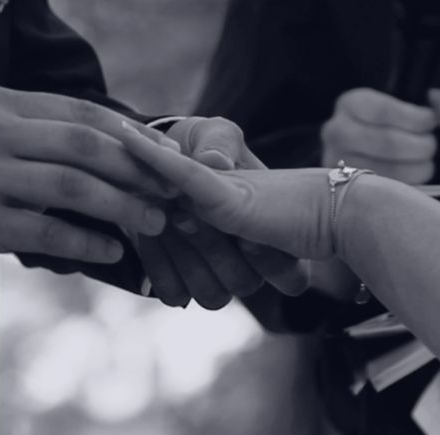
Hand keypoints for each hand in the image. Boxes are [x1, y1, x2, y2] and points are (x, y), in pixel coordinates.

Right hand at [0, 86, 169, 290]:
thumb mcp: (12, 150)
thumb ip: (61, 144)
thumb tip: (143, 151)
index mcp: (1, 105)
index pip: (82, 113)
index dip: (133, 136)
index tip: (170, 158)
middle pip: (82, 145)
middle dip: (135, 170)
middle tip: (170, 193)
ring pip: (69, 186)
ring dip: (121, 206)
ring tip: (154, 222)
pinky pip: (45, 231)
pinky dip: (87, 242)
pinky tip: (114, 250)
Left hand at [132, 117, 307, 308]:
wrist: (160, 161)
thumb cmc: (203, 148)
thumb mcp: (217, 134)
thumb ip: (220, 144)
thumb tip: (215, 164)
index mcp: (277, 239)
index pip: (292, 277)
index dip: (271, 258)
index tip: (238, 223)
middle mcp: (250, 269)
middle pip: (245, 283)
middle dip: (213, 245)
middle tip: (183, 211)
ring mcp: (215, 281)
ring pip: (212, 295)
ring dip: (188, 253)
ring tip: (168, 215)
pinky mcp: (179, 286)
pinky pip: (174, 293)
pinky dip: (160, 263)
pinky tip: (148, 231)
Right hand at [321, 88, 439, 183]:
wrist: (360, 152)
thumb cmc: (390, 127)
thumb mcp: (410, 108)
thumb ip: (439, 106)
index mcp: (352, 103)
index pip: (384, 110)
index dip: (416, 119)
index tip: (431, 123)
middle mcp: (336, 131)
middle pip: (387, 143)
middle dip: (420, 147)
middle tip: (430, 147)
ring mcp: (336, 163)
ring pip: (385, 172)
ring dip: (416, 170)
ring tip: (423, 165)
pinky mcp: (341, 190)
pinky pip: (380, 195)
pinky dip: (404, 190)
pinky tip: (411, 182)